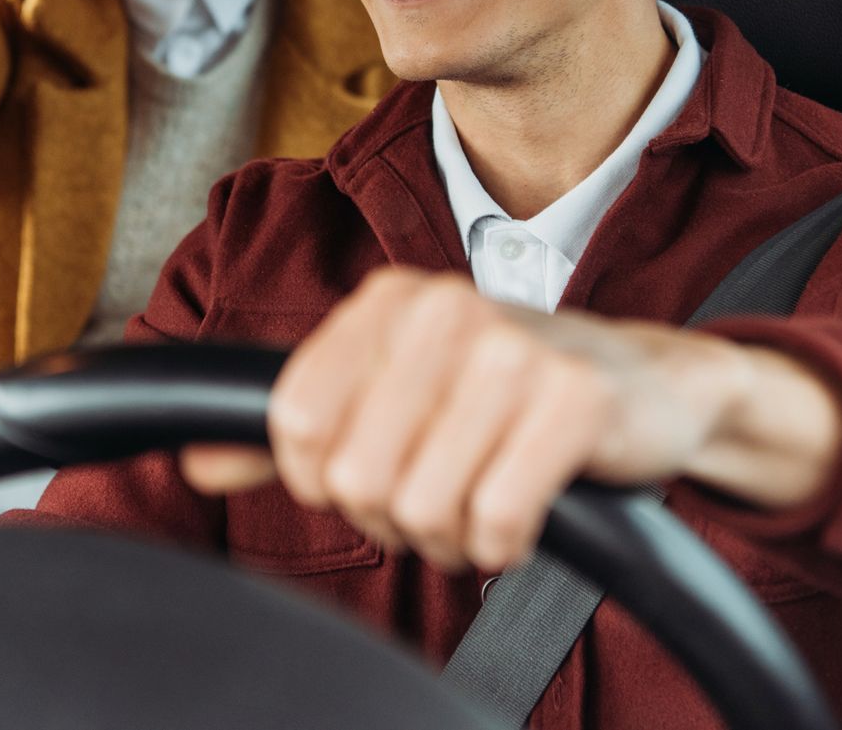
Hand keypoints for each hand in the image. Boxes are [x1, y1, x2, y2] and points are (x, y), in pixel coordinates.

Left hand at [181, 268, 841, 573]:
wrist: (649, 382)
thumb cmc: (507, 392)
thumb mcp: (397, 390)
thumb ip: (292, 429)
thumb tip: (192, 463)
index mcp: (388, 300)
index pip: (295, 423)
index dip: (326, 478)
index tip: (378, 468)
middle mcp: (444, 310)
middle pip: (356, 477)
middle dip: (396, 513)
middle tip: (444, 488)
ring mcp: (513, 350)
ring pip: (421, 506)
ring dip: (452, 534)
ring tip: (484, 497)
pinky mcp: (573, 403)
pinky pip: (494, 520)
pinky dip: (504, 541)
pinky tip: (525, 511)